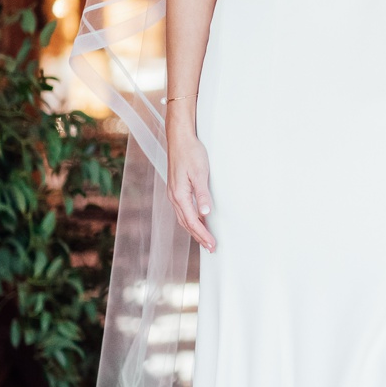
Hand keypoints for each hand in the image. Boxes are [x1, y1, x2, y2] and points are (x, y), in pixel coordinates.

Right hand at [167, 122, 216, 250]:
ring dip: (194, 230)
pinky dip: (190, 220)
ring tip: (205, 239)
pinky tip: (197, 220)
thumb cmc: (191, 153)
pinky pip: (182, 210)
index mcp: (179, 195)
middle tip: (211, 248)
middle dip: (198, 236)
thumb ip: (202, 194)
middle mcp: (174, 196)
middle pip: (186, 223)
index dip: (203, 234)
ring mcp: (173, 193)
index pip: (192, 221)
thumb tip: (205, 213)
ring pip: (183, 218)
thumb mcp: (200, 173)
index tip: (212, 244)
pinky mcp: (175, 188)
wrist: (179, 138)